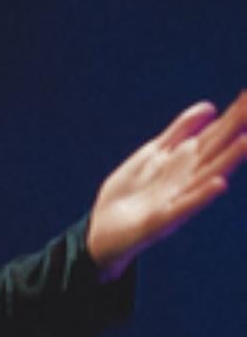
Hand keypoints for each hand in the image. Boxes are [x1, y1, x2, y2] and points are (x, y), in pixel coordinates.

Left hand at [87, 92, 246, 279]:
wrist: (103, 230)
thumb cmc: (131, 192)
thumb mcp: (153, 153)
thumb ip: (179, 132)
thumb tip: (210, 106)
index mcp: (185, 161)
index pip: (215, 133)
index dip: (233, 115)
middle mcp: (188, 178)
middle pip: (216, 149)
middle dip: (236, 130)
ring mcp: (177, 199)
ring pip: (207, 175)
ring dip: (228, 160)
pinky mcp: (162, 220)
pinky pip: (184, 206)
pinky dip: (201, 195)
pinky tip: (219, 184)